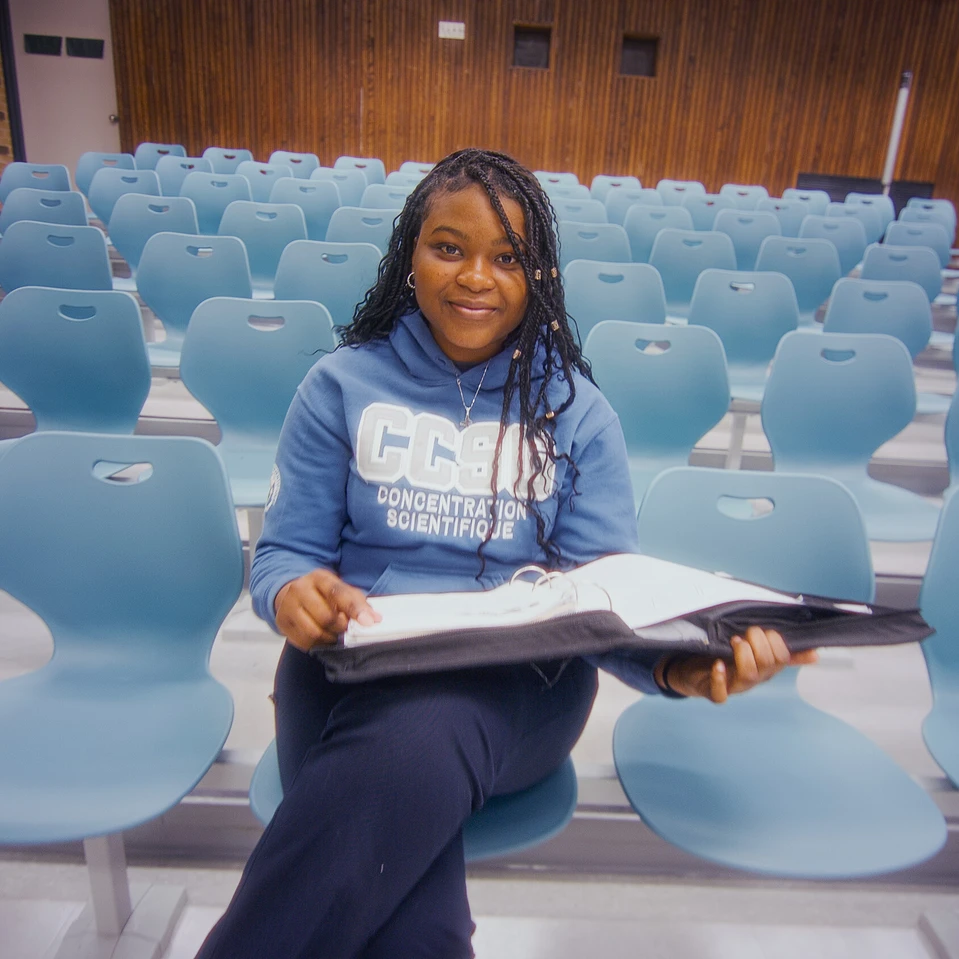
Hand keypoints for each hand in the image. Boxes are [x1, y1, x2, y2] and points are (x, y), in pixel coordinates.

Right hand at [274, 569, 381, 651]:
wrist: (291, 594)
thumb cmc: (322, 594)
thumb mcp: (340, 590)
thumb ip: (358, 603)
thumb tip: (375, 619)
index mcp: (319, 577)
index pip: (339, 593)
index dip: (355, 609)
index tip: (369, 623)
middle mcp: (300, 589)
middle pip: (326, 617)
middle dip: (340, 626)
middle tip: (344, 627)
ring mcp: (288, 606)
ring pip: (314, 632)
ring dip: (329, 638)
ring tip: (333, 633)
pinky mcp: (281, 622)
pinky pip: (303, 642)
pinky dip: (317, 644)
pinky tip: (321, 637)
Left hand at [656, 626, 818, 703]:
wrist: (695, 672)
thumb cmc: (727, 659)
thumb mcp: (755, 652)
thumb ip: (782, 652)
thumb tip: (815, 655)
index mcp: (765, 667)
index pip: (782, 658)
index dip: (775, 641)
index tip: (764, 631)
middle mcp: (753, 678)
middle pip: (767, 665)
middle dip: (759, 644)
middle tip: (746, 634)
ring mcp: (735, 686)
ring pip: (749, 676)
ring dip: (744, 655)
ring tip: (735, 643)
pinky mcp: (714, 692)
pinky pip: (720, 694)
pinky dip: (720, 679)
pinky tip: (718, 665)